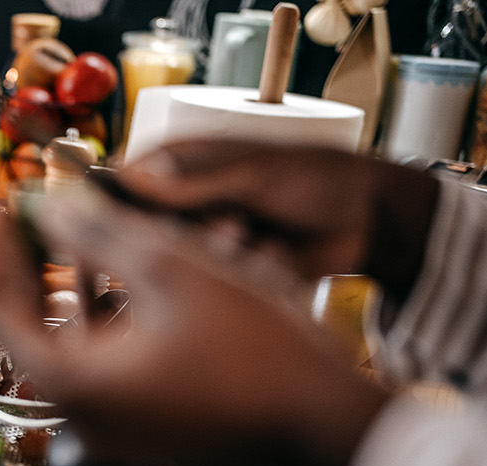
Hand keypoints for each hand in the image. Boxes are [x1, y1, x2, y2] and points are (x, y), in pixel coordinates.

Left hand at [0, 185, 392, 465]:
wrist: (326, 418)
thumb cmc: (256, 347)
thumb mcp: (172, 268)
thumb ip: (97, 232)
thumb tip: (46, 205)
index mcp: (71, 382)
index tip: (4, 203)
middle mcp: (80, 414)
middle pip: (31, 321)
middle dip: (36, 257)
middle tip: (38, 206)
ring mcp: (112, 425)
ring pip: (77, 334)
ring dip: (86, 275)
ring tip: (97, 220)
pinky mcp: (144, 424)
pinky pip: (112, 356)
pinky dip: (118, 309)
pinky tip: (140, 261)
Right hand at [118, 140, 439, 298]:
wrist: (368, 221)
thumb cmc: (316, 178)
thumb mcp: (252, 175)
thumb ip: (192, 182)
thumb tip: (131, 177)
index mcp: (190, 162)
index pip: (132, 175)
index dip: (119, 195)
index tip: (117, 212)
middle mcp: (192, 201)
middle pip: (149, 224)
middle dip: (184, 229)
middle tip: (227, 222)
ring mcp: (209, 237)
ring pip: (180, 257)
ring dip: (218, 250)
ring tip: (253, 235)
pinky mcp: (228, 271)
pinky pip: (213, 281)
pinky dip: (242, 269)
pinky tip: (272, 255)